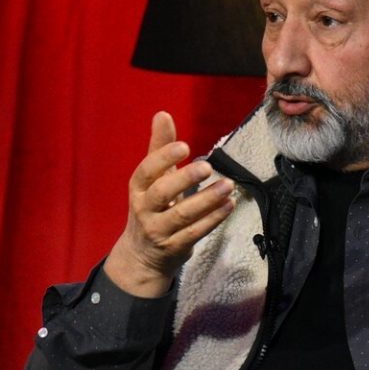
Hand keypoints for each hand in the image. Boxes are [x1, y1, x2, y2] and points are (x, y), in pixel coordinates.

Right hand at [104, 112, 234, 296]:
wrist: (142, 255)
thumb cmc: (151, 207)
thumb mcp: (152, 179)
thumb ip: (159, 148)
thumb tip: (162, 114)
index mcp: (138, 189)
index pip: (146, 171)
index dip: (163, 158)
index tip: (184, 146)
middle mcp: (145, 209)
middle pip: (162, 194)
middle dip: (185, 179)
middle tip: (208, 167)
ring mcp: (159, 230)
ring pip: (182, 215)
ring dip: (207, 200)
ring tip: (228, 185)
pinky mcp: (175, 247)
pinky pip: (196, 232)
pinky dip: (214, 219)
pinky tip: (229, 205)